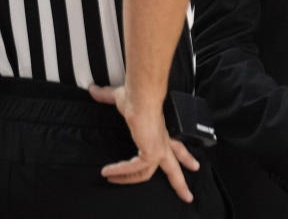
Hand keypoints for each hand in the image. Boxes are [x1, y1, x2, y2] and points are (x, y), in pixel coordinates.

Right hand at [89, 84, 198, 202]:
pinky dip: (120, 171)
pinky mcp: (150, 153)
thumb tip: (93, 90)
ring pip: (149, 173)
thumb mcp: (120, 98)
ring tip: (112, 180)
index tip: (193, 165)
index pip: (176, 146)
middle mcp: (162, 142)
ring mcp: (158, 149)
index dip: (184, 156)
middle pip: (174, 167)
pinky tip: (108, 171)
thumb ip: (106, 96)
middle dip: (180, 184)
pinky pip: (134, 168)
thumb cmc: (136, 95)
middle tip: (187, 197)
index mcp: (161, 130)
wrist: (142, 96)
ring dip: (129, 180)